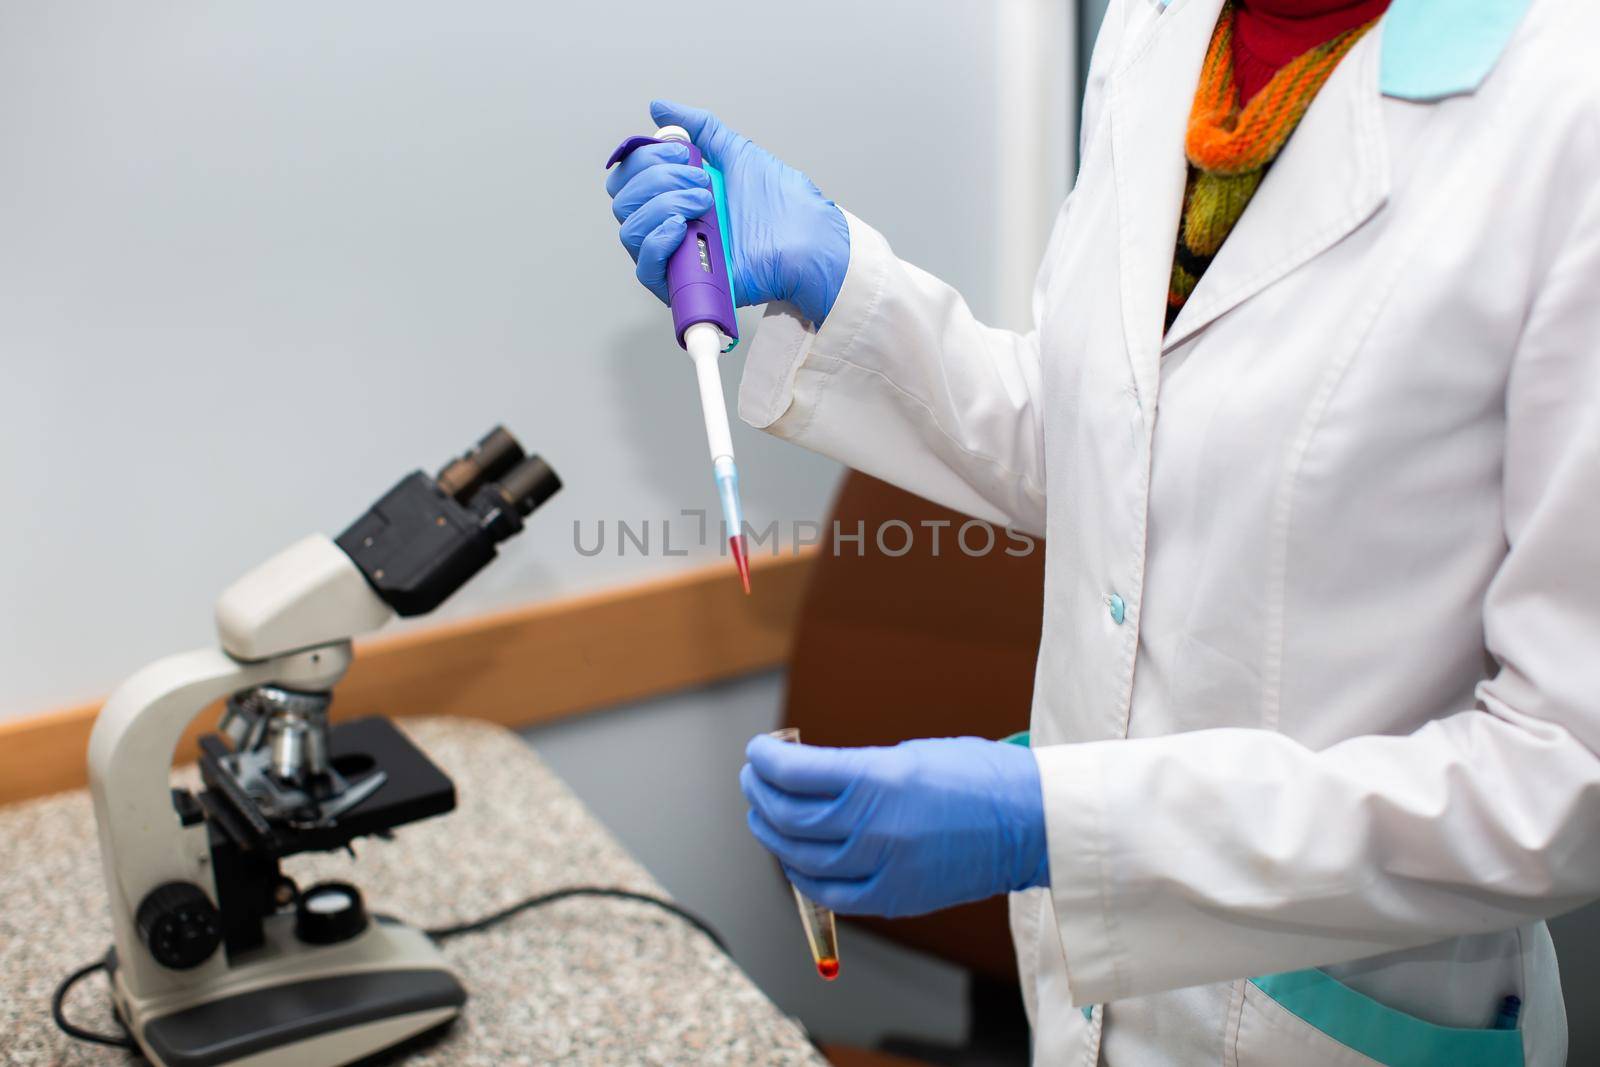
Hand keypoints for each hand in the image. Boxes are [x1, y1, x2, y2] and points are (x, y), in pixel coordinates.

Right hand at [605, 100, 849, 325]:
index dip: (646, 157)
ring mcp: (674, 255)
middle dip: (658, 178)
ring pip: (629, 228)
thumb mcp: (735, 152)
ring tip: (703, 202)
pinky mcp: (683, 284)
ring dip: (663, 204)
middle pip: (622, 199)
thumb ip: (698, 128)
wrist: (805, 241)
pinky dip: (656, 239)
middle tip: (701, 180)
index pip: (628, 175)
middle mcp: (667, 224)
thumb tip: (660, 107)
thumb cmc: (781, 205)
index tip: (685, 152)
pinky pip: (644, 267)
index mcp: (674, 195)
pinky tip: (681, 225)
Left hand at [740, 735, 1048, 917]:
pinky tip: (796, 859)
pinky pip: (830, 894)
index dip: (766, 760)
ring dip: (774, 835)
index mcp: (878, 780)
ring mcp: (883, 867)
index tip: (758, 751)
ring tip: (766, 816)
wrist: (1031, 822)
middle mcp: (874, 827)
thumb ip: (854, 771)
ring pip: (801, 858)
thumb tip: (808, 775)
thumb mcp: (908, 756)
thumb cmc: (977, 777)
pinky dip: (803, 877)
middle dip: (762, 794)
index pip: (795, 773)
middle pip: (790, 816)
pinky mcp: (895, 897)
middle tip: (755, 779)